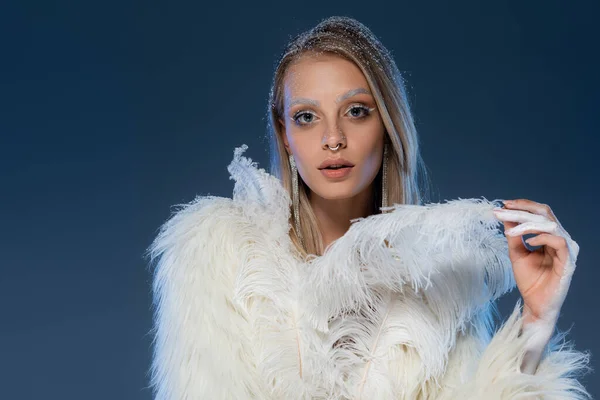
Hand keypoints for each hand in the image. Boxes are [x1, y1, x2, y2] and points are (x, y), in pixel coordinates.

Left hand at [492, 199, 578, 325]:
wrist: (535, 304)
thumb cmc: (529, 280)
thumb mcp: (516, 253)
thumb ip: (514, 235)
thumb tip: (505, 215)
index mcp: (551, 236)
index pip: (540, 213)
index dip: (523, 206)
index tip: (503, 205)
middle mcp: (561, 239)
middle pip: (544, 214)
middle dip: (521, 211)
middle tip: (502, 211)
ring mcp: (566, 250)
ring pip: (550, 224)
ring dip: (527, 223)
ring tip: (510, 230)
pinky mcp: (568, 261)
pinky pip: (559, 241)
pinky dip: (542, 237)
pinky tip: (529, 242)